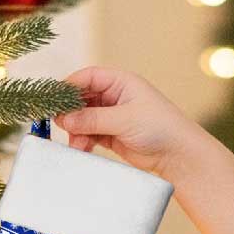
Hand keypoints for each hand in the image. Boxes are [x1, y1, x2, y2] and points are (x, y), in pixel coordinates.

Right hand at [53, 65, 204, 184]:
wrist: (178, 155)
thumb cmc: (160, 128)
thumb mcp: (124, 119)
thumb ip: (93, 119)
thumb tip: (64, 119)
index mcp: (121, 82)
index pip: (88, 77)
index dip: (70, 87)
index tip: (55, 100)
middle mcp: (115, 97)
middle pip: (82, 99)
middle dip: (70, 112)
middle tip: (60, 125)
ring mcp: (113, 117)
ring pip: (84, 119)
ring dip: (76, 130)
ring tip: (76, 144)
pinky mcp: (112, 135)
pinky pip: (90, 134)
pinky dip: (83, 141)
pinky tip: (81, 149)